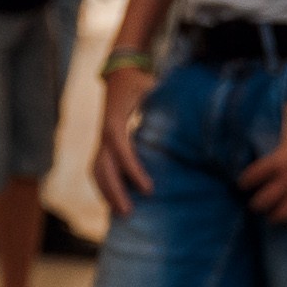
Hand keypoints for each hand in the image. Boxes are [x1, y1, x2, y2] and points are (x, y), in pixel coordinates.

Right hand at [91, 65, 154, 216]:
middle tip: (129, 212)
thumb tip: (190, 123)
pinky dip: (106, 187)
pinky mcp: (103, 144)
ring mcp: (101, 139)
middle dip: (115, 191)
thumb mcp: (153, 88)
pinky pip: (99, 169)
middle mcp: (104, 132)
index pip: (122, 150)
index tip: (149, 189)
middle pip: (103, 167)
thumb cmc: (141, 81)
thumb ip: (165, 104)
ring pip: (97, 171)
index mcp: (115, 120)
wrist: (120, 73)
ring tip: (122, 212)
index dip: (133, 170)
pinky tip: (116, 201)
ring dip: (107, 193)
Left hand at [236, 97, 286, 230]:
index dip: (245, 184)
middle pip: (261, 204)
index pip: (250, 179)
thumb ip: (279, 116)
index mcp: (278, 159)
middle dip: (257, 205)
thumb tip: (269, 107)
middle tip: (260, 203)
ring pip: (282, 216)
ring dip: (277, 217)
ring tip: (278, 215)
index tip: (246, 185)